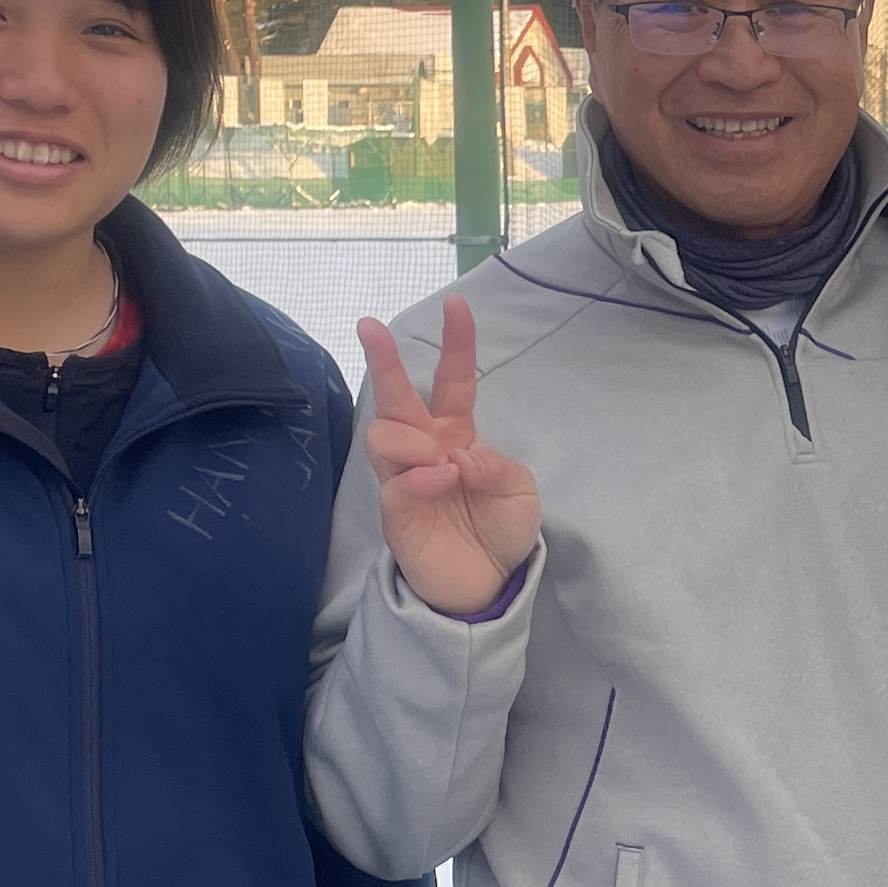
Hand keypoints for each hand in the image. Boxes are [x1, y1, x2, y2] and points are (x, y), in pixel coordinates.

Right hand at [356, 293, 543, 620]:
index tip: (456, 303)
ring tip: (443, 462)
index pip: (453, 380)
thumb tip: (461, 455)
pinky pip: (395, 485)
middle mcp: (424, 449)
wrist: (487, 583)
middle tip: (368, 325)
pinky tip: (442, 479)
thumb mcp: (519, 491)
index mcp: (456, 434)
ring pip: (383, 435)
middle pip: (396, 396)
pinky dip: (419, 477)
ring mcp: (405, 480)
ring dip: (413, 441)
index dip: (456, 343)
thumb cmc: (499, 529)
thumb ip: (497, 466)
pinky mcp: (396, 515)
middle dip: (382, 359)